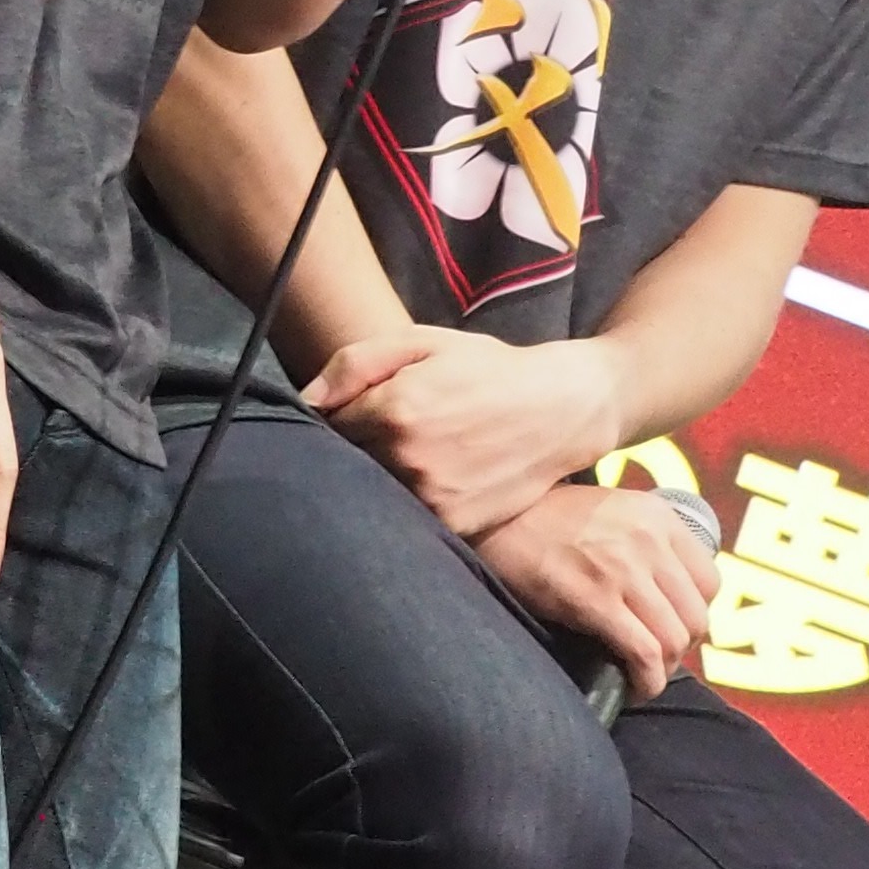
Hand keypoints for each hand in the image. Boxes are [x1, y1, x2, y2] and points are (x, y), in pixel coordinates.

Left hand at [305, 323, 625, 537]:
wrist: (562, 409)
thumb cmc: (488, 369)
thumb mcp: (422, 343)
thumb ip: (355, 363)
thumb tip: (306, 400)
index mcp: (395, 411)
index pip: (330, 427)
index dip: (343, 418)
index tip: (364, 411)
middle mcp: (408, 460)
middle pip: (349, 464)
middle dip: (359, 450)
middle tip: (393, 434)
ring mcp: (432, 499)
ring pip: (376, 494)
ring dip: (382, 479)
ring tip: (419, 454)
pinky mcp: (454, 526)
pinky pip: (409, 519)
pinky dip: (411, 503)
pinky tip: (437, 477)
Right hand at [477, 480, 720, 701]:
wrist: (497, 519)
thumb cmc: (547, 519)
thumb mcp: (612, 510)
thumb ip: (647, 541)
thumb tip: (669, 593)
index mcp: (659, 517)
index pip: (711, 581)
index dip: (695, 614)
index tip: (672, 628)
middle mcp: (649, 541)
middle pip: (696, 616)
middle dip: (681, 649)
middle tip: (657, 659)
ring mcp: (623, 571)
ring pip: (674, 640)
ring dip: (663, 670)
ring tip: (644, 676)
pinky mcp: (594, 600)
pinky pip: (643, 653)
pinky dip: (646, 681)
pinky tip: (635, 688)